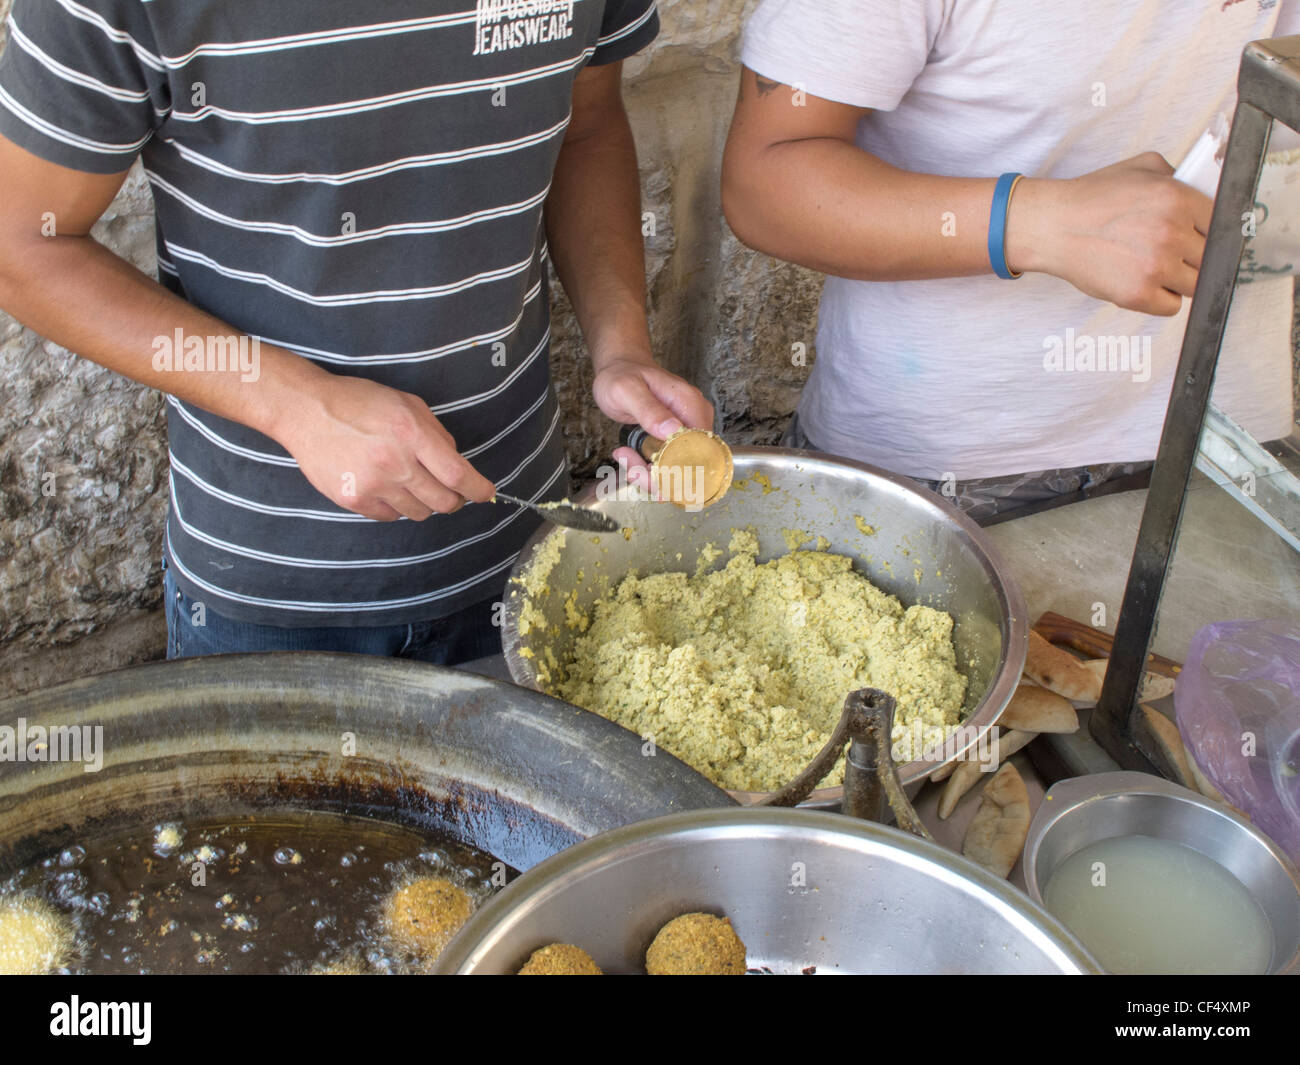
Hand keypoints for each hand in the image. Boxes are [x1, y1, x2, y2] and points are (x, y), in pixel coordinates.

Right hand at [275, 373, 494, 520]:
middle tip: (451, 493)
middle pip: (443, 502)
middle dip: (455, 501)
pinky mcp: (354, 500)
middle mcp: (395, 463)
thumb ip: (437, 434)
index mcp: (412, 434)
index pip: (458, 475)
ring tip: (410, 482)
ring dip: (424, 503)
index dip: (478, 489)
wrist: (306, 411)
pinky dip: (396, 507)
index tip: (485, 493)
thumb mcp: (407, 404)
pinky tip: (386, 487)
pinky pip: (390, 517)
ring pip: (419, 513)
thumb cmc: (360, 403)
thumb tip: (458, 463)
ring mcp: (373, 485)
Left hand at [592, 356, 713, 490]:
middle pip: (692, 465)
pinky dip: (650, 469)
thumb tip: (673, 431)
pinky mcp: (681, 439)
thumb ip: (649, 409)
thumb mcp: (627, 389)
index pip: (698, 450)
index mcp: (690, 404)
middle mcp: (697, 419)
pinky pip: (672, 465)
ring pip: (681, 470)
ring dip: (650, 474)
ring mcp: (691, 430)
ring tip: (624, 454)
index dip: (671, 467)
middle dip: (657, 475)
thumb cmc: (622, 375)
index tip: (639, 465)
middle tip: (626, 458)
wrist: (621, 368)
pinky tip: (630, 455)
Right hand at [1006, 152, 1212, 315]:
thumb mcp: (1141, 167)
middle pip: (1210, 258)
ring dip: (1179, 280)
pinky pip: (1171, 306)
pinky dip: (1161, 299)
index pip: (1220, 225)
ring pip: (1195, 285)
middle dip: (1193, 257)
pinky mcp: (1137, 294)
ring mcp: (1155, 266)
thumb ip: (1176, 175)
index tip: (1197, 238)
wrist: (1053, 226)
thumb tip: (1200, 190)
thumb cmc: (1092, 198)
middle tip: (1172, 254)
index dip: (1208, 232)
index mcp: (1178, 199)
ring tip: (1155, 269)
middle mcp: (1171, 233)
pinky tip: (1144, 284)